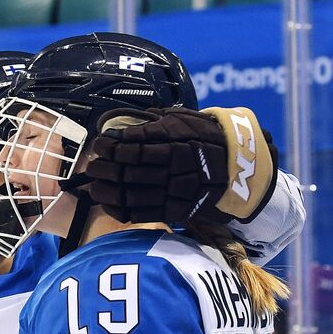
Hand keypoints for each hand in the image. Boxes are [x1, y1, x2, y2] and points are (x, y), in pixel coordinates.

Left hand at [85, 106, 276, 225]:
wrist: (241, 168)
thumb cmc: (207, 138)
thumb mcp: (185, 120)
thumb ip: (155, 123)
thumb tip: (122, 125)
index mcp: (177, 141)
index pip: (134, 145)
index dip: (112, 146)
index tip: (99, 144)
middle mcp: (175, 167)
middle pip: (129, 170)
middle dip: (105, 169)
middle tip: (91, 167)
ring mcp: (176, 190)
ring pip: (133, 193)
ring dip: (108, 191)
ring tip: (94, 186)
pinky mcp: (178, 210)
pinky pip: (144, 212)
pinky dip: (122, 209)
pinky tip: (109, 203)